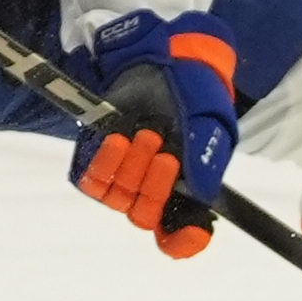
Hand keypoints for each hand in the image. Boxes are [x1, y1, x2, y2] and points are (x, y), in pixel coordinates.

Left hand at [70, 11, 234, 254]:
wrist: (166, 59)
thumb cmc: (195, 95)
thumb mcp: (210, 123)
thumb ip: (207, 160)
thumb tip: (202, 195)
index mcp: (186, 192)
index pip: (180, 235)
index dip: (184, 241)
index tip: (189, 230)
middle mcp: (152, 190)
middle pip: (145, 215)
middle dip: (155, 187)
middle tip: (165, 153)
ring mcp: (121, 176)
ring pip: (118, 198)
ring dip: (131, 169)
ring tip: (147, 134)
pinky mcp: (96, 158)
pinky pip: (92, 179)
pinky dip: (104, 162)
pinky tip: (117, 139)